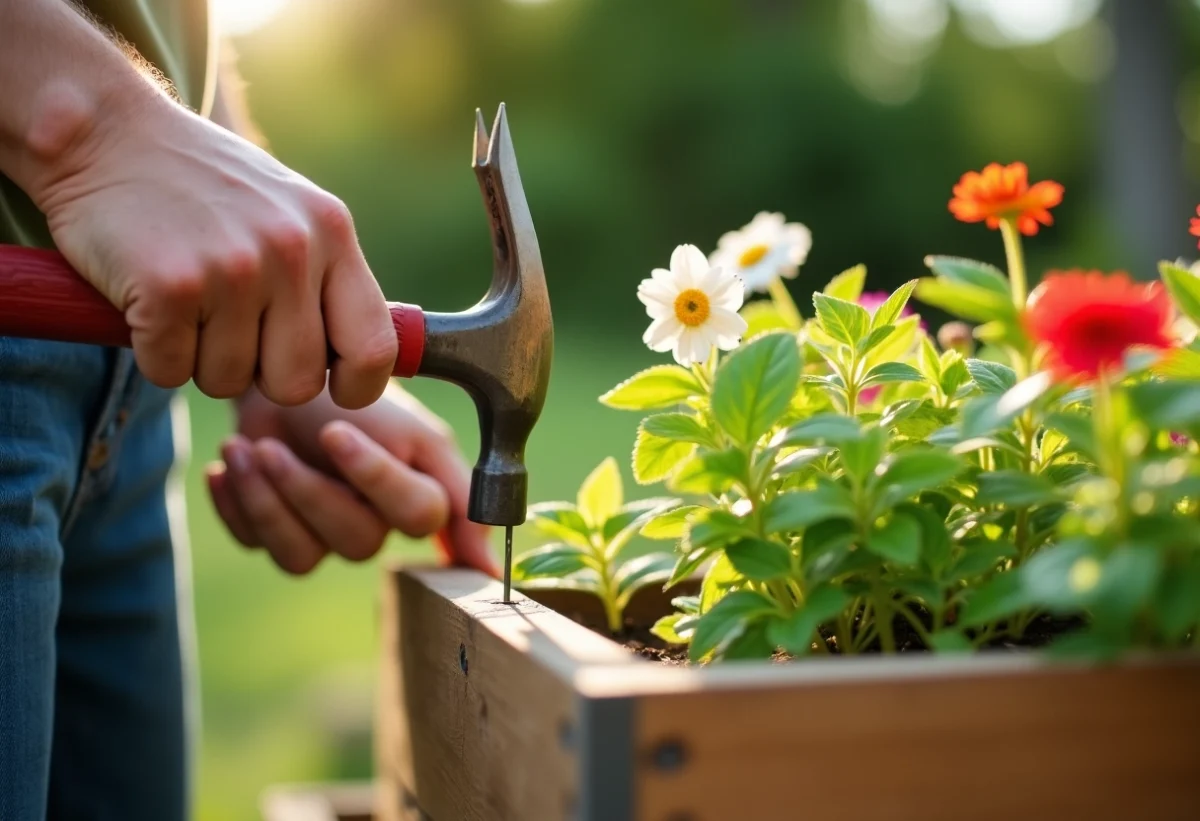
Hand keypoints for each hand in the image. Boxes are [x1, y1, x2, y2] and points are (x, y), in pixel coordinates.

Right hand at [31, 87, 395, 409]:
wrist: (104, 132)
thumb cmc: (202, 184)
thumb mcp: (289, 212)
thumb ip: (326, 278)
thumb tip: (360, 364)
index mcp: (332, 233)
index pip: (375, 346)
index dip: (357, 385)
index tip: (333, 387)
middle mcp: (292, 250)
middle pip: (299, 382)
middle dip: (261, 375)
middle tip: (230, 330)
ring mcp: (233, 268)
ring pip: (229, 381)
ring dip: (200, 360)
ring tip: (186, 302)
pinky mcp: (170, 286)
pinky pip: (171, 370)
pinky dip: (153, 352)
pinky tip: (147, 301)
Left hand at [204, 383, 495, 575]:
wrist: (286, 376)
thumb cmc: (358, 396)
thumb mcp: (416, 431)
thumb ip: (460, 490)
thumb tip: (490, 568)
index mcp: (420, 497)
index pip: (420, 515)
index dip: (375, 479)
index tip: (336, 433)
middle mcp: (378, 525)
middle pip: (355, 541)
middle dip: (306, 490)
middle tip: (271, 446)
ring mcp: (326, 537)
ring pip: (301, 557)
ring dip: (265, 499)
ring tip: (244, 448)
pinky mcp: (278, 536)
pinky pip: (257, 546)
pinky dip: (237, 502)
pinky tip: (228, 465)